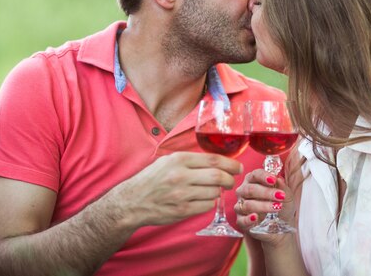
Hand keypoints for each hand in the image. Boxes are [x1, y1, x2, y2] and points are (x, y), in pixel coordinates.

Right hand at [108, 152, 242, 227]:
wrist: (131, 201)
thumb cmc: (152, 179)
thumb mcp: (168, 161)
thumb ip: (191, 160)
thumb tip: (219, 161)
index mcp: (179, 160)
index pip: (213, 160)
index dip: (231, 164)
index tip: (238, 167)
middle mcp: (181, 176)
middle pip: (218, 177)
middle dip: (230, 179)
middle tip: (232, 180)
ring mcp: (181, 194)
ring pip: (214, 192)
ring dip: (218, 191)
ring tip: (213, 190)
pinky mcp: (182, 210)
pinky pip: (207, 206)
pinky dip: (210, 202)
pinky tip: (203, 199)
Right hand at [234, 169, 295, 244]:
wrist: (281, 225)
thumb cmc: (280, 205)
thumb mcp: (286, 195)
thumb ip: (282, 187)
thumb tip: (279, 179)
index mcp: (253, 181)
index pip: (255, 175)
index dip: (264, 176)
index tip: (274, 180)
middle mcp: (244, 191)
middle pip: (250, 189)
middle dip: (266, 192)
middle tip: (280, 196)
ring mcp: (241, 206)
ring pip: (247, 204)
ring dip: (263, 206)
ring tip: (276, 207)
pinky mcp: (241, 221)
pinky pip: (242, 220)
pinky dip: (248, 219)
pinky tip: (256, 217)